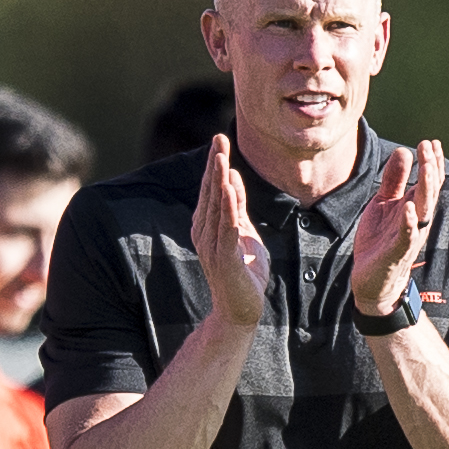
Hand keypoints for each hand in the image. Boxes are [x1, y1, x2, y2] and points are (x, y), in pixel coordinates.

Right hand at [194, 136, 270, 329]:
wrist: (241, 309)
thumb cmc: (243, 271)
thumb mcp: (243, 231)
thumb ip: (238, 207)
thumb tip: (232, 176)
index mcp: (207, 225)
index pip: (211, 189)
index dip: (214, 164)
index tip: (219, 139)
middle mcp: (204, 232)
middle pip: (210, 192)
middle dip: (215, 164)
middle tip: (219, 138)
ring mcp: (212, 246)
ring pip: (216, 207)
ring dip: (218, 181)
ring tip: (221, 156)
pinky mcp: (224, 258)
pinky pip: (227, 228)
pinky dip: (229, 209)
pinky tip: (230, 190)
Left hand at [353, 139, 442, 318]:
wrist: (372, 281)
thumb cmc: (380, 241)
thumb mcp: (383, 203)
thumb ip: (394, 179)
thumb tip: (405, 151)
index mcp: (414, 207)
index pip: (429, 182)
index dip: (431, 161)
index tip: (430, 141)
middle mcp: (416, 220)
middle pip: (429, 191)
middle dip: (431, 168)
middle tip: (429, 146)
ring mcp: (409, 236)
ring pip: (423, 210)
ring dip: (426, 188)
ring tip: (426, 167)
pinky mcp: (397, 252)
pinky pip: (406, 236)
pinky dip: (408, 223)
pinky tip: (407, 208)